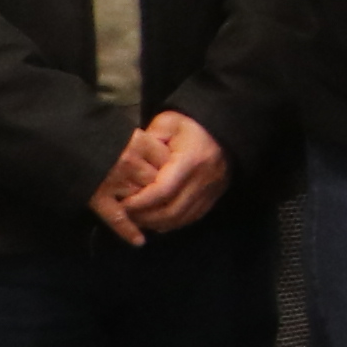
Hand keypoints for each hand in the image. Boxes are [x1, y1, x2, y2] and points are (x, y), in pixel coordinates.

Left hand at [88, 112, 225, 242]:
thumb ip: (148, 139)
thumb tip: (132, 160)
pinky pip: (191, 218)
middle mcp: (204, 180)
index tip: (123, 203)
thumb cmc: (190, 127)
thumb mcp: (167, 123)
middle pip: (172, 210)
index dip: (141, 201)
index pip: (163, 190)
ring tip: (139, 219)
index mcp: (191, 160)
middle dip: (146, 217)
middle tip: (127, 215)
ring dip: (157, 223)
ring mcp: (211, 192)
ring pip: (181, 219)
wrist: (222, 133)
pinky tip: (157, 221)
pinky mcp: (213, 198)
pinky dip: (172, 224)